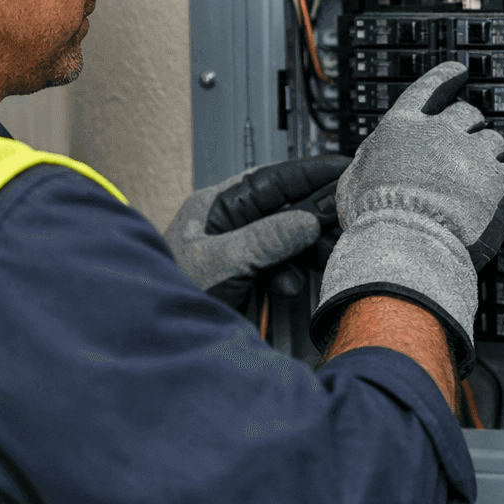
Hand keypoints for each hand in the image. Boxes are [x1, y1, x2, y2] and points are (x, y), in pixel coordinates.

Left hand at [163, 156, 350, 303]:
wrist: (158, 335)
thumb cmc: (169, 291)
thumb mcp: (220, 261)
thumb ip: (265, 239)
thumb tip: (305, 221)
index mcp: (216, 206)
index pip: (270, 179)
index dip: (307, 172)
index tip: (341, 168)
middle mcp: (231, 225)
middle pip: (286, 210)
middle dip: (316, 217)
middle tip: (346, 218)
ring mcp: (242, 253)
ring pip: (288, 242)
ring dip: (306, 251)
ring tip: (325, 255)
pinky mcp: (250, 280)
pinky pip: (282, 269)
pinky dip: (291, 277)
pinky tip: (288, 286)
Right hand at [311, 62, 503, 376]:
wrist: (406, 243)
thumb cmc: (374, 218)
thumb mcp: (352, 182)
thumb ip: (367, 161)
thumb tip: (370, 157)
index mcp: (402, 129)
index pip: (427, 90)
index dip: (444, 78)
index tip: (459, 72)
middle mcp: (440, 133)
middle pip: (467, 113)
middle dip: (470, 126)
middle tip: (466, 145)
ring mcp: (472, 155)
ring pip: (494, 142)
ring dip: (489, 157)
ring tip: (480, 181)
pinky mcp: (497, 181)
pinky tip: (496, 200)